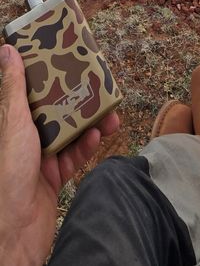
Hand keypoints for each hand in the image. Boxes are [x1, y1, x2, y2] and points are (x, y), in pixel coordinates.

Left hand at [0, 44, 119, 265]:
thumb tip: (7, 50)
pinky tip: (99, 136)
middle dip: (80, 99)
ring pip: (71, 132)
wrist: (15, 228)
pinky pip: (76, 156)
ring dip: (90, 123)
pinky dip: (88, 146)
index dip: (53, 75)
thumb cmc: (8, 173)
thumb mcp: (14, 122)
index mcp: (14, 122)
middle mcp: (27, 137)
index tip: (72, 59)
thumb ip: (14, 88)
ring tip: (110, 114)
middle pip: (57, 110)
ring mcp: (41, 157)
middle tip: (100, 88)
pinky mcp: (55, 176)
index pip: (35, 91)